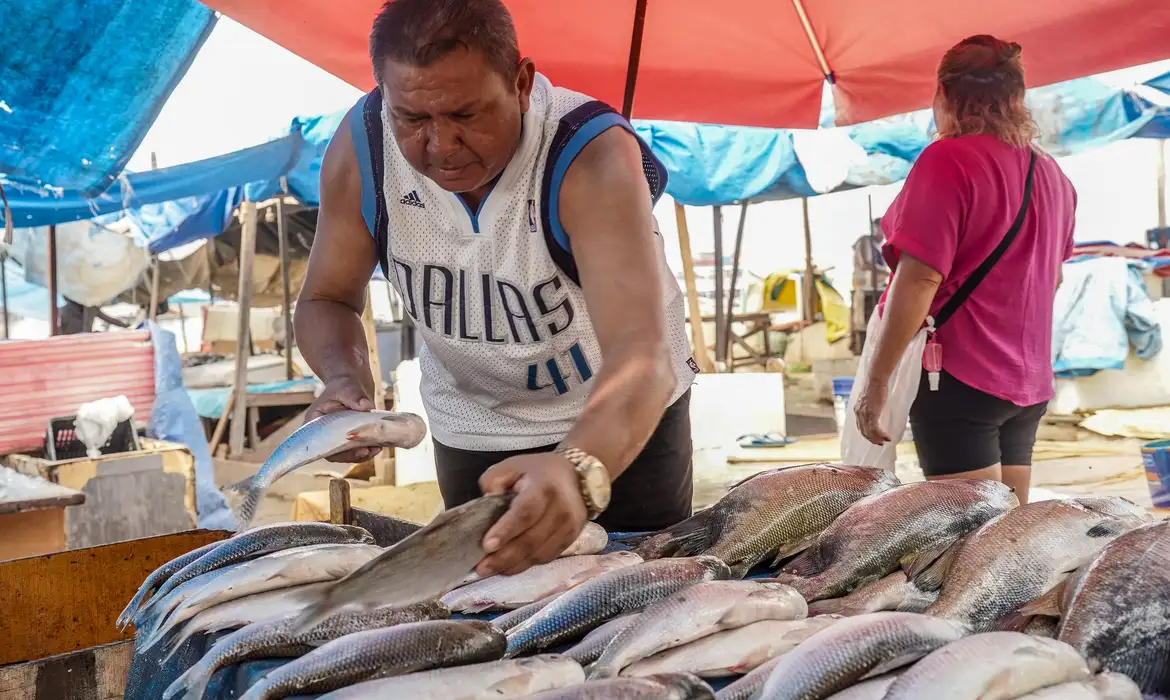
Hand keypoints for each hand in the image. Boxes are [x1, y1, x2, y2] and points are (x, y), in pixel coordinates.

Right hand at [305, 376, 378, 462]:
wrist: (353, 385)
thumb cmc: (344, 385)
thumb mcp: (347, 387)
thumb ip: (354, 396)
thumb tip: (365, 406)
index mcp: (315, 423)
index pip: (320, 443)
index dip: (335, 450)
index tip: (351, 447)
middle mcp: (325, 434)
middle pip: (335, 452)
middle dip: (352, 454)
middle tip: (368, 451)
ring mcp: (339, 438)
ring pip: (348, 454)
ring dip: (362, 454)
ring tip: (376, 448)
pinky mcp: (351, 439)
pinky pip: (357, 449)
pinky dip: (368, 449)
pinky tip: (378, 446)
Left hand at [476, 453, 587, 576]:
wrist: (577, 477)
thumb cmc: (537, 472)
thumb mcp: (511, 467)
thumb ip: (493, 482)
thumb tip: (485, 505)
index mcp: (544, 487)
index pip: (526, 512)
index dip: (506, 530)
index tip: (487, 545)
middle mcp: (561, 509)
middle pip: (531, 539)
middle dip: (504, 557)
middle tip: (481, 567)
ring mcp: (569, 527)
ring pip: (539, 553)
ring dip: (513, 565)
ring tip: (490, 569)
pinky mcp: (572, 539)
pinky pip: (546, 557)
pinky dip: (526, 564)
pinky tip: (509, 566)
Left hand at [854, 378, 891, 445]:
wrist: (876, 379)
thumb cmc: (875, 386)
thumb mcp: (870, 398)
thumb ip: (870, 406)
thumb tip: (876, 409)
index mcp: (857, 409)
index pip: (860, 426)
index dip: (867, 434)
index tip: (874, 438)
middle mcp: (859, 413)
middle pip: (864, 431)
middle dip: (872, 439)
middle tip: (880, 443)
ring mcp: (864, 414)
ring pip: (869, 432)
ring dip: (878, 439)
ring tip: (885, 441)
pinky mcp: (872, 413)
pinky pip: (875, 429)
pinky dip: (882, 435)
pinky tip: (887, 437)